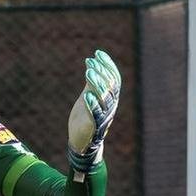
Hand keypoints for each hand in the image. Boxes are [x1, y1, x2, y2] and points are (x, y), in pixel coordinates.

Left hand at [67, 49, 120, 174]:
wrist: (81, 142)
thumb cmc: (85, 119)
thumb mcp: (88, 97)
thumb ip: (91, 85)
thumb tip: (92, 66)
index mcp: (110, 99)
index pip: (114, 79)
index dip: (107, 65)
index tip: (98, 53)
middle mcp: (110, 107)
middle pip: (111, 87)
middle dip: (102, 72)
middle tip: (91, 61)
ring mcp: (103, 117)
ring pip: (105, 99)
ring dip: (97, 84)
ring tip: (88, 72)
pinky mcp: (94, 127)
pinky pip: (96, 115)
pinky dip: (92, 105)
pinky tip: (86, 95)